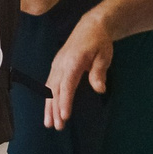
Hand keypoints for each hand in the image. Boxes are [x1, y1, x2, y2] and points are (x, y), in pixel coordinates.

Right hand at [44, 11, 114, 129]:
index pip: (67, 85)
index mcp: (73, 61)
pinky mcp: (56, 66)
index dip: (65, 101)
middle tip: (57, 126)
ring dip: (48, 106)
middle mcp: (61, 64)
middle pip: (55, 89)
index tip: (64, 116)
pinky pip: (49, 84)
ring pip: (49, 88)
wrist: (91, 27)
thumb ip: (99, 72)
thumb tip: (99, 89)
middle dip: (55, 109)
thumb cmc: (99, 42)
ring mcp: (57, 64)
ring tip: (48, 123)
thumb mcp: (104, 55)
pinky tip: (48, 109)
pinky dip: (48, 97)